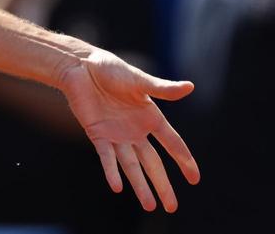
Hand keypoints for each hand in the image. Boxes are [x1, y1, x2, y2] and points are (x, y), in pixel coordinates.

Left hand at [59, 47, 199, 212]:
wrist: (80, 67)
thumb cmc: (110, 69)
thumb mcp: (139, 80)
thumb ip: (162, 89)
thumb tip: (190, 87)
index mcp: (150, 117)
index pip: (172, 143)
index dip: (184, 160)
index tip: (195, 179)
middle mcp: (136, 131)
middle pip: (153, 163)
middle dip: (163, 185)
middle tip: (172, 207)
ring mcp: (117, 135)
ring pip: (131, 166)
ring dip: (140, 186)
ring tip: (150, 206)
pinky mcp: (98, 135)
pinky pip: (106, 157)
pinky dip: (111, 171)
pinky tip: (117, 187)